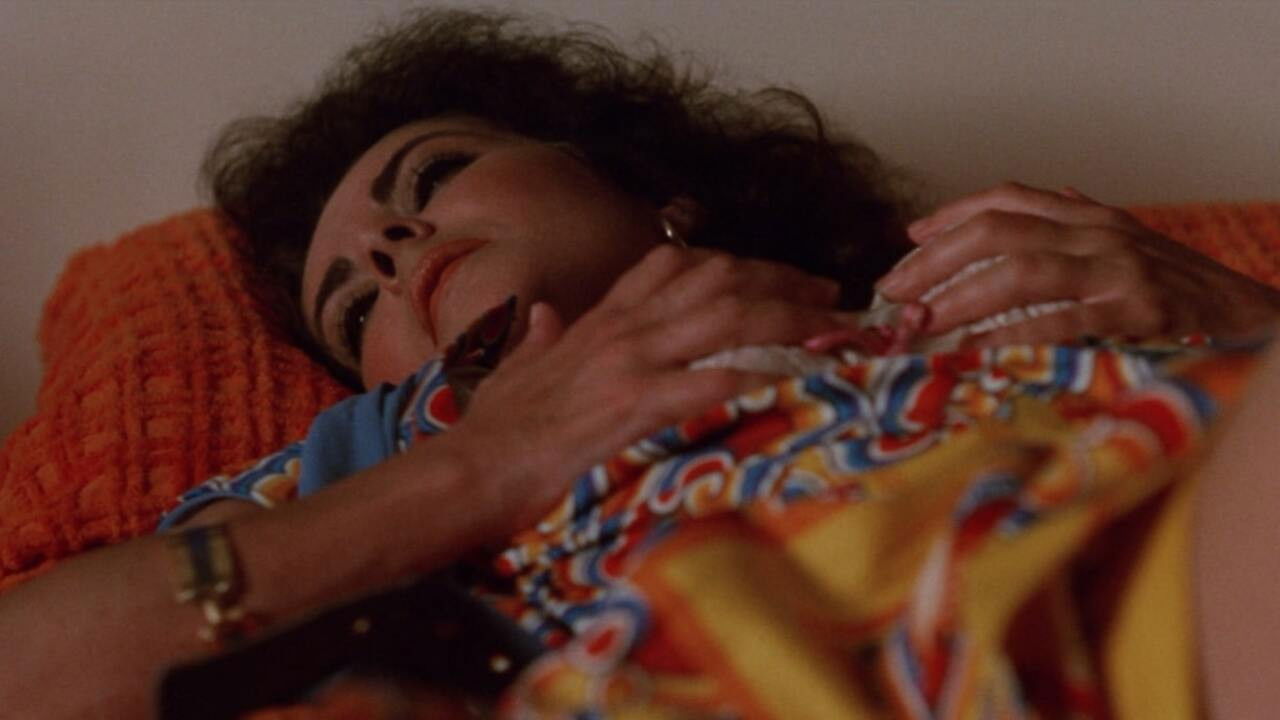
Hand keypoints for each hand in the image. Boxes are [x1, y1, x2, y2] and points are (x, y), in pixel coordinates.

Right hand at [445, 245, 854, 529]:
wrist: (469, 469)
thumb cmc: (493, 428)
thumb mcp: (517, 368)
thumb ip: (539, 336)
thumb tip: (544, 312)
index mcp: (599, 318)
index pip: (675, 265)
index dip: (735, 264)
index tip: (775, 275)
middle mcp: (622, 327)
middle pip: (718, 279)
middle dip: (782, 282)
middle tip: (829, 295)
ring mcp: (630, 360)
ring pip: (727, 317)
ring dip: (789, 318)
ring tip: (834, 328)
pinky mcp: (634, 404)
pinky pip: (713, 379)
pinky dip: (763, 375)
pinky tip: (801, 378)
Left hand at [875, 183, 1279, 346]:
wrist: (1254, 317)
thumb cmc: (1181, 289)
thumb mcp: (1125, 247)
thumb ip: (1076, 233)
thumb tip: (1034, 218)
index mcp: (1089, 216)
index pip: (1007, 200)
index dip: (951, 216)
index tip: (909, 239)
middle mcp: (1097, 233)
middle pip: (997, 232)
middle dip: (936, 260)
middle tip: (894, 290)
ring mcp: (1118, 270)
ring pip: (1020, 270)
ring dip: (960, 296)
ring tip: (920, 321)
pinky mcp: (1137, 311)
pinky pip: (1061, 318)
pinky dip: (1013, 332)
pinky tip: (975, 346)